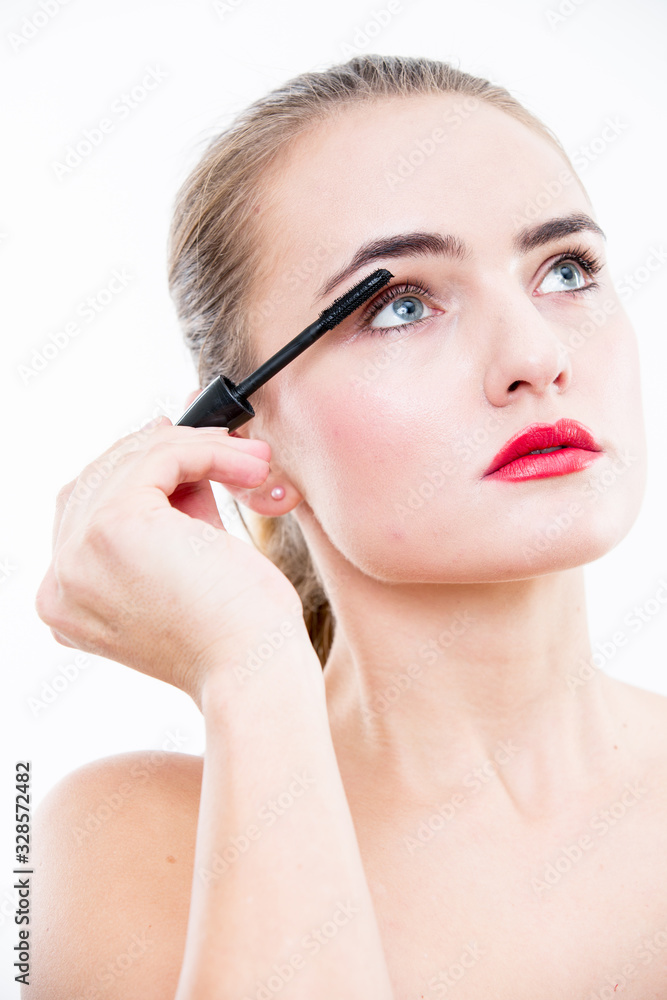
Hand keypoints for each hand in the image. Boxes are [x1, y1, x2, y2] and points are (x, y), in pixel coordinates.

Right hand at [35, 417, 304, 705]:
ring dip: (202, 450)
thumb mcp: (189, 563)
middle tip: (235, 449)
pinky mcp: (112, 527)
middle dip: (174, 454)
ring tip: (255, 462)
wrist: (255, 674)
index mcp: (68, 601)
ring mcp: (77, 554)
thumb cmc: (238, 635)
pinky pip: (159, 458)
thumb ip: (171, 511)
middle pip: (102, 478)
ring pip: (132, 461)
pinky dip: (208, 452)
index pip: (87, 508)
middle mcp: (61, 582)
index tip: (194, 449)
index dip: (140, 470)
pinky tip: (248, 467)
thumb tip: (174, 446)